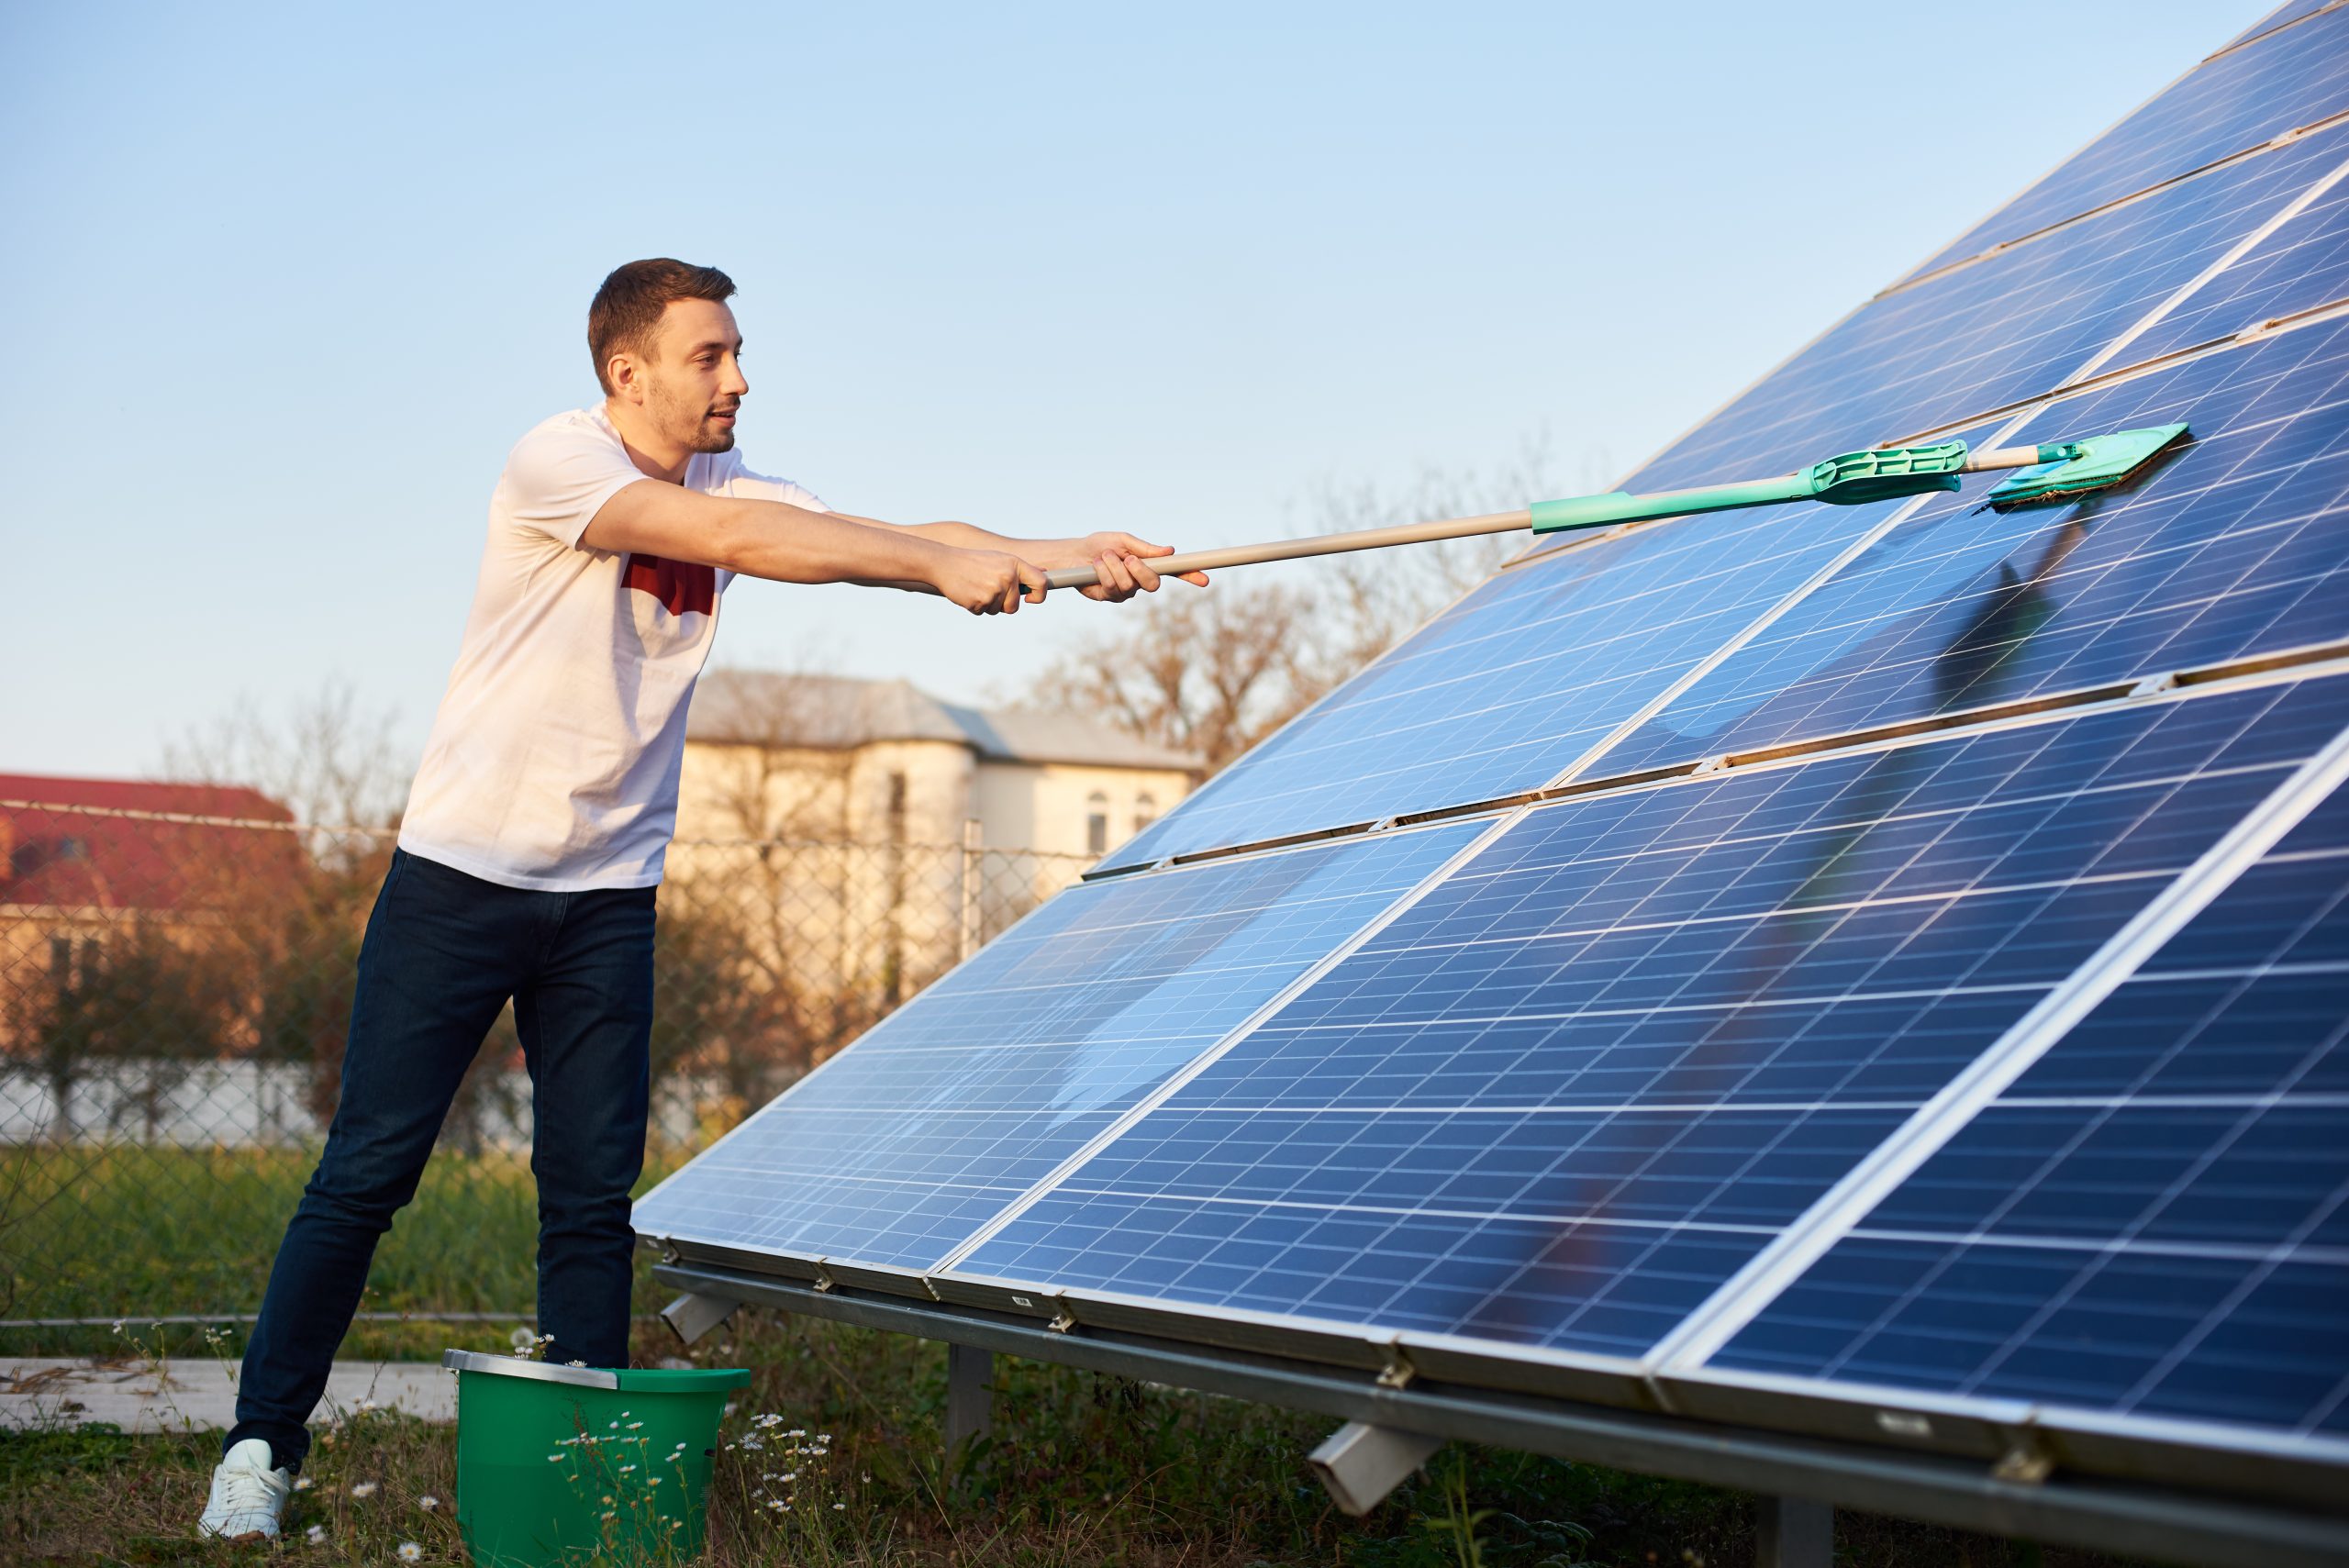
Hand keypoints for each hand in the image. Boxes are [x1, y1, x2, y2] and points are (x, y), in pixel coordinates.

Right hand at [931, 547, 1048, 614]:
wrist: (945, 563)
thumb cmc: (974, 562)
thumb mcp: (1000, 559)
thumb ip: (1020, 568)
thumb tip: (1043, 572)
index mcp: (1014, 564)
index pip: (1041, 583)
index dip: (1040, 595)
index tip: (1030, 599)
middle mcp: (1007, 577)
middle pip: (1015, 606)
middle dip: (1003, 604)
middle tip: (989, 589)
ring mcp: (994, 590)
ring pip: (998, 611)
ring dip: (988, 604)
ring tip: (977, 587)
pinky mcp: (980, 601)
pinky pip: (983, 612)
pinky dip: (976, 606)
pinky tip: (968, 592)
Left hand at [1072, 531, 1208, 601]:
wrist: (1074, 554)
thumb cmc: (1099, 545)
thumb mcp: (1123, 540)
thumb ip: (1145, 548)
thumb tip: (1169, 551)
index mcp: (1148, 564)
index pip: (1174, 571)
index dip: (1190, 575)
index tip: (1204, 579)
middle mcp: (1140, 580)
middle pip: (1153, 584)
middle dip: (1141, 571)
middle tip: (1128, 558)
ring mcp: (1126, 592)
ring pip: (1129, 585)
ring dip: (1114, 566)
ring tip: (1103, 556)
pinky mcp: (1110, 597)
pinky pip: (1112, 587)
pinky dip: (1103, 571)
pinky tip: (1096, 565)